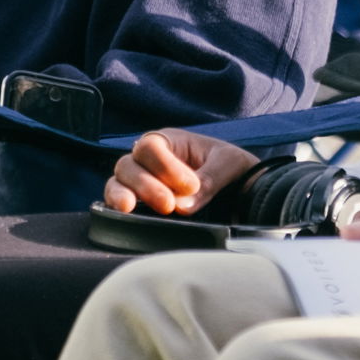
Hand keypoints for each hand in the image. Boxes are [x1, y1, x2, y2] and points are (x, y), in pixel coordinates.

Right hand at [104, 130, 258, 214]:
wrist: (243, 191)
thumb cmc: (234, 170)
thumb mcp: (230, 164)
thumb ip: (210, 179)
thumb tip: (182, 205)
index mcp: (170, 141)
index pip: (151, 147)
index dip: (165, 166)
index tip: (191, 185)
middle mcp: (149, 161)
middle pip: (128, 165)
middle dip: (145, 185)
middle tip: (168, 205)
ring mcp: (141, 183)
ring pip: (117, 183)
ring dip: (121, 195)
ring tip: (128, 209)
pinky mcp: (140, 207)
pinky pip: (117, 205)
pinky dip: (116, 210)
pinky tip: (124, 217)